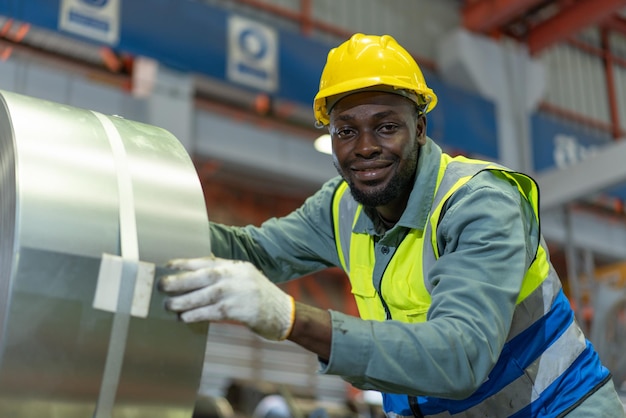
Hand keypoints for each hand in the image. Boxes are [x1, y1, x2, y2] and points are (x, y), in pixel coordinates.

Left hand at [158, 256, 294, 340]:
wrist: (282, 313)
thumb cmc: (258, 297)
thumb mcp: (244, 279)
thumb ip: (223, 276)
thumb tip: (193, 277)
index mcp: (236, 266)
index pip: (207, 261)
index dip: (185, 263)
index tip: (167, 266)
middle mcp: (237, 276)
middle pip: (203, 276)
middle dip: (180, 281)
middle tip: (161, 286)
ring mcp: (239, 292)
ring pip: (205, 295)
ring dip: (184, 301)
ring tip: (169, 305)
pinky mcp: (240, 310)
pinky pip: (213, 311)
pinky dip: (197, 314)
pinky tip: (185, 318)